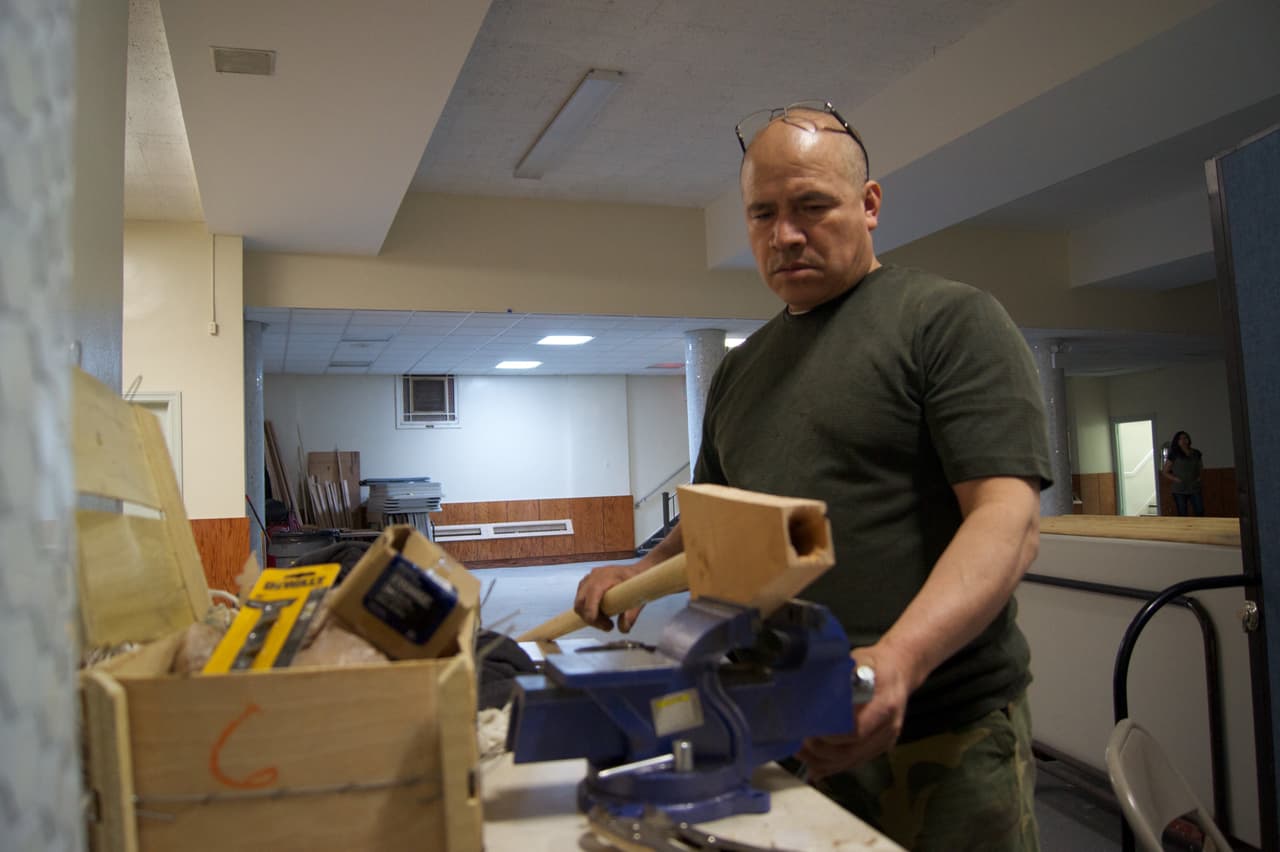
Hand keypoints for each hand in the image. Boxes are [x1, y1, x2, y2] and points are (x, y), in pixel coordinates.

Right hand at [574, 563, 646, 631]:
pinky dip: (589, 609)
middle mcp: (592, 577)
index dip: (594, 618)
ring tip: (607, 619)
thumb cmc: (637, 580)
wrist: (636, 570)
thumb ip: (632, 614)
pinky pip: (581, 599)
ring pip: (579, 604)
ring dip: (590, 615)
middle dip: (591, 619)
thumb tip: (623, 628)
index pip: (589, 601)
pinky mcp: (586, 582)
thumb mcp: (640, 596)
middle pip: (580, 605)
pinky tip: (603, 611)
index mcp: (603, 579)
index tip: (609, 626)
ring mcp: (588, 579)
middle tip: (608, 625)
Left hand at [797, 643, 911, 779]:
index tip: (808, 731)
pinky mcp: (880, 746)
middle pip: (852, 752)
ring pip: (852, 761)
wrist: (900, 671)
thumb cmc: (876, 664)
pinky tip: (815, 767)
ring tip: (801, 755)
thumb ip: (838, 678)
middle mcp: (888, 727)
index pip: (856, 731)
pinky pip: (855, 761)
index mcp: (884, 705)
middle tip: (798, 745)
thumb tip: (809, 690)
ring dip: (824, 763)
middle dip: (821, 753)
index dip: (830, 736)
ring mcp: (885, 740)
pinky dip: (834, 766)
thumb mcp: (858, 661)